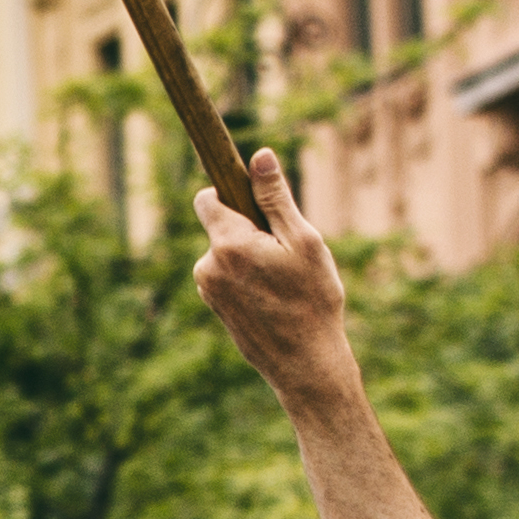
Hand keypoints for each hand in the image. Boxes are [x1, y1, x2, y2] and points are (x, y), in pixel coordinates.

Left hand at [188, 148, 358, 403]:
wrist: (305, 362)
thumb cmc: (312, 298)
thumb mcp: (303, 241)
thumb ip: (275, 198)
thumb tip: (259, 156)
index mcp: (227, 244)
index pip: (207, 199)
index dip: (229, 192)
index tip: (251, 195)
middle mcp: (207, 266)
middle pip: (222, 226)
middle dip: (249, 228)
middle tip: (285, 252)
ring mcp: (208, 289)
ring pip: (226, 252)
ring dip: (250, 255)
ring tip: (282, 280)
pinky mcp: (214, 306)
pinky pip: (228, 276)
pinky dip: (247, 277)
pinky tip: (273, 297)